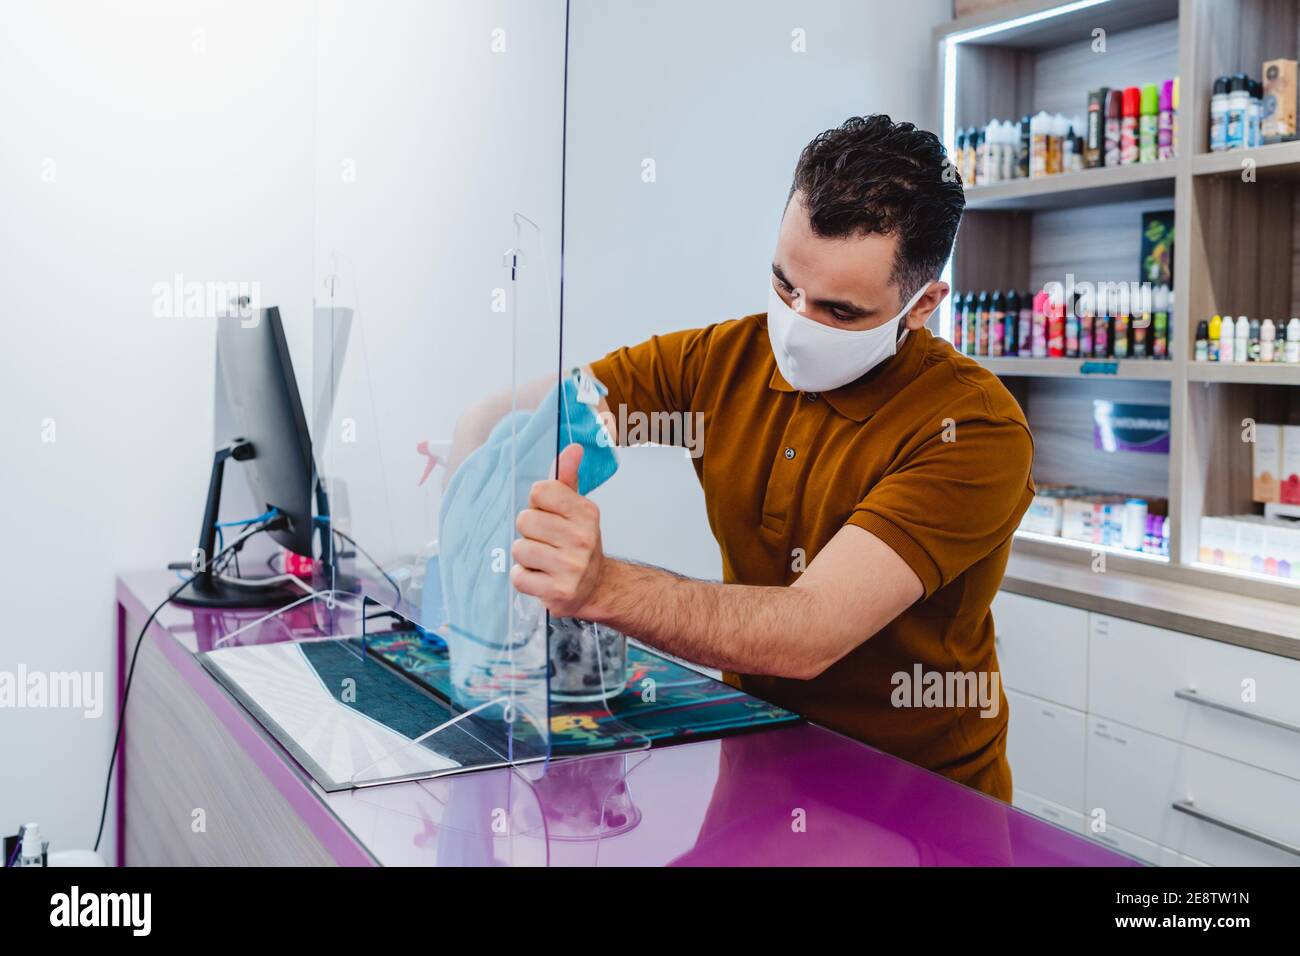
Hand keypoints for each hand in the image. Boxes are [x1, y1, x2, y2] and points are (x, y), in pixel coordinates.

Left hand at [510, 443, 606, 618]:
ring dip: (526, 556)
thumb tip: (572, 449)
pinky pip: (519, 577)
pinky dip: (524, 578)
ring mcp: (571, 567)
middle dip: (529, 531)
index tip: (549, 515)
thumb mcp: (577, 509)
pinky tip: (540, 577)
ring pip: (519, 549)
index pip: (540, 491)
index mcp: (587, 513)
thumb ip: (568, 478)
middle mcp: (582, 539)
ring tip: (543, 560)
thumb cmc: (579, 544)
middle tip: (545, 541)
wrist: (596, 586)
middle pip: (525, 520)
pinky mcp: (558, 591)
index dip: (537, 503)